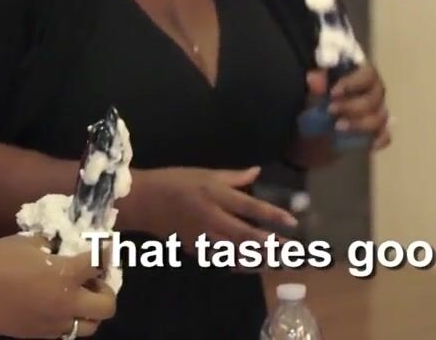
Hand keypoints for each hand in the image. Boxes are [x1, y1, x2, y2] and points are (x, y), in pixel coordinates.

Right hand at [0, 234, 115, 337]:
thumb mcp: (25, 242)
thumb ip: (50, 244)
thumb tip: (61, 246)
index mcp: (64, 275)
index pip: (99, 262)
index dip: (106, 251)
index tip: (105, 246)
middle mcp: (65, 303)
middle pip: (107, 305)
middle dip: (107, 289)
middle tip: (94, 278)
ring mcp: (52, 324)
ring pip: (90, 326)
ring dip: (90, 310)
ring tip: (77, 295)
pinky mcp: (37, 335)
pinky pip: (66, 333)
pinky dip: (70, 320)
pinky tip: (58, 306)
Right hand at [134, 166, 297, 251]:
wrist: (143, 201)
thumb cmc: (174, 181)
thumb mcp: (204, 172)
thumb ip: (233, 177)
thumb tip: (257, 171)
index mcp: (216, 195)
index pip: (250, 207)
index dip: (272, 215)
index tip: (292, 222)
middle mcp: (212, 217)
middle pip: (244, 235)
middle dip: (268, 243)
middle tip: (288, 249)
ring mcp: (202, 236)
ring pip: (233, 251)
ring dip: (255, 257)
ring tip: (274, 260)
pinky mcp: (193, 248)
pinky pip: (218, 257)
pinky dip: (233, 262)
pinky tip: (247, 264)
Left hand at [309, 64, 390, 150]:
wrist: (301, 137)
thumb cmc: (305, 106)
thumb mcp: (303, 92)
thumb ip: (312, 83)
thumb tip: (314, 79)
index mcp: (355, 75)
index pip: (367, 73)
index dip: (353, 82)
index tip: (333, 93)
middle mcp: (369, 91)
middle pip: (376, 96)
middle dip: (353, 105)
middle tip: (331, 111)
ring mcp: (374, 113)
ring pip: (380, 116)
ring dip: (361, 124)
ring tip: (338, 128)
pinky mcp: (373, 134)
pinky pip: (384, 136)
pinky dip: (376, 140)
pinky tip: (363, 144)